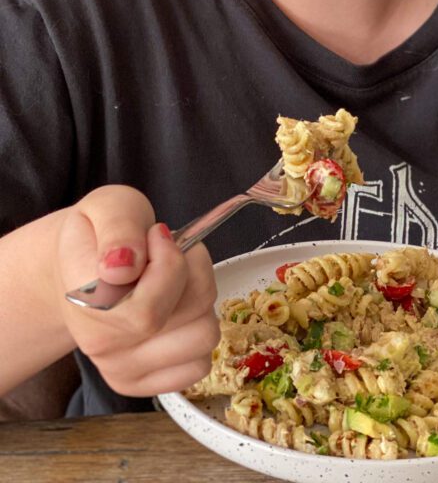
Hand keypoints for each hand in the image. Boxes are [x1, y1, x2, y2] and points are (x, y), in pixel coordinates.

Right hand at [55, 185, 218, 396]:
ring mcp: (121, 369)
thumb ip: (118, 228)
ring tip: (172, 280)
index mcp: (86, 300)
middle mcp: (100, 345)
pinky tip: (175, 309)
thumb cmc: (99, 236)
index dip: (170, 262)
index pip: (148, 308)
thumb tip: (122, 268)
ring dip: (200, 298)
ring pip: (203, 337)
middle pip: (190, 314)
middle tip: (167, 253)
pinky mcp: (142, 384)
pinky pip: (198, 365)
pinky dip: (197, 330)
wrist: (81, 267)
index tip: (159, 236)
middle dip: (193, 270)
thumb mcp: (108, 207)